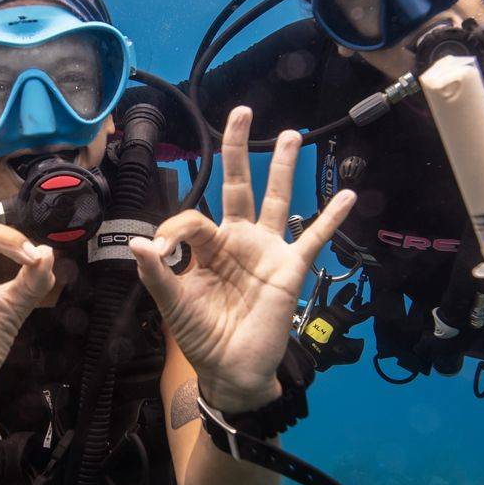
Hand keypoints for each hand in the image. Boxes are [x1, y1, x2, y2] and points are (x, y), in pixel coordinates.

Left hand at [132, 107, 355, 410]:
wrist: (233, 372)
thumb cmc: (203, 338)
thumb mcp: (174, 305)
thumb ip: (158, 273)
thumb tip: (137, 243)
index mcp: (207, 248)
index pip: (194, 219)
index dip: (174, 229)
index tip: (160, 252)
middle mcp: (238, 241)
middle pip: (238, 186)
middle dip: (238, 150)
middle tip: (241, 112)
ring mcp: (266, 251)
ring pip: (277, 200)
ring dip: (283, 168)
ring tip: (291, 135)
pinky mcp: (289, 269)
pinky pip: (313, 239)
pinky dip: (330, 219)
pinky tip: (346, 196)